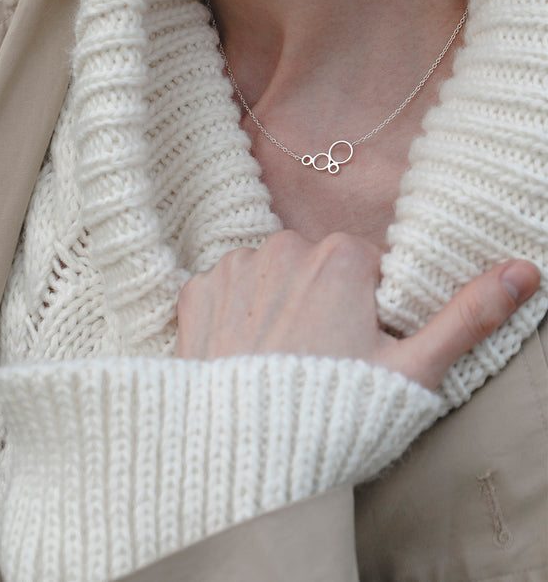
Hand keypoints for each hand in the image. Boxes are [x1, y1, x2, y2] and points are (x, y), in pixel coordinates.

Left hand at [175, 230, 539, 389]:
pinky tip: (242, 353)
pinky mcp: (197, 292)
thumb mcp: (414, 371)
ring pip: (269, 275)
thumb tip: (525, 271)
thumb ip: (467, 315)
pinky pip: (224, 288)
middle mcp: (282, 247)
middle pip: (314, 266)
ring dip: (276, 303)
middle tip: (319, 360)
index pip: (363, 268)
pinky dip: (234, 313)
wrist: (247, 463)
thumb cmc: (336, 416)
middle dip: (320, 301)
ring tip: (279, 361)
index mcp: (340, 256)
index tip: (355, 348)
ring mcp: (235, 268)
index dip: (364, 310)